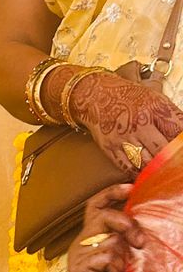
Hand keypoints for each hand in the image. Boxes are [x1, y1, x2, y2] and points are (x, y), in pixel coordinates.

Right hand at [67, 186, 140, 271]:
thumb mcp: (125, 257)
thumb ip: (127, 239)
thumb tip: (140, 222)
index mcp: (91, 236)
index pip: (96, 204)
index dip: (112, 192)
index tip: (131, 186)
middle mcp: (81, 242)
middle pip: (104, 215)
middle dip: (127, 224)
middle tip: (140, 242)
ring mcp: (77, 255)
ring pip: (110, 238)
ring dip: (124, 257)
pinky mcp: (79, 268)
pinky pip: (106, 256)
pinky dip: (117, 269)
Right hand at [68, 70, 182, 173]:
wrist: (97, 96)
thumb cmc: (130, 97)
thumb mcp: (155, 99)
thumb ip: (171, 116)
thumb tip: (182, 134)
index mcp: (155, 108)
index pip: (176, 131)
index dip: (181, 145)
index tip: (181, 154)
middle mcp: (140, 123)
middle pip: (162, 150)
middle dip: (170, 161)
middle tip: (174, 168)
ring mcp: (124, 137)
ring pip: (145, 162)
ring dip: (154, 171)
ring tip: (160, 174)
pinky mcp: (110, 148)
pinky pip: (127, 167)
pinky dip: (137, 174)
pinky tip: (143, 176)